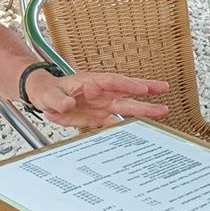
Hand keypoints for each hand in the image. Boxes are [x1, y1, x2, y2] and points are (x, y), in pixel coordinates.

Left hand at [25, 70, 168, 127]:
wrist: (45, 99)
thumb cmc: (47, 91)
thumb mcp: (49, 95)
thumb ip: (59, 99)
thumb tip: (67, 104)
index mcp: (91, 82)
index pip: (113, 82)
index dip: (128, 84)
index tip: (142, 87)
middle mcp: (101, 93)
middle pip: (127, 91)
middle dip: (146, 89)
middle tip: (164, 89)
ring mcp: (103, 105)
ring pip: (127, 106)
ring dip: (144, 109)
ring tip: (162, 110)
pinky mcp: (100, 117)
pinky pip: (117, 121)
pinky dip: (129, 125)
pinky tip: (142, 129)